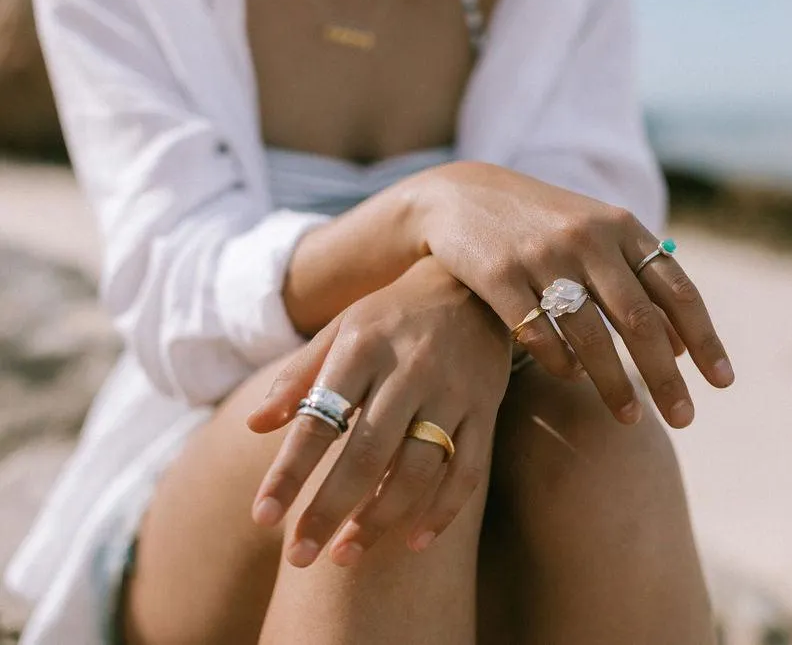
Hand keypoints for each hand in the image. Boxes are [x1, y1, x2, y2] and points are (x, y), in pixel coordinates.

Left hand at [246, 257, 510, 566]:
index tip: (262, 518)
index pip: (318, 419)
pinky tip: (414, 542)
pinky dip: (443, 511)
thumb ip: (299, 376)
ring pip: (417, 468)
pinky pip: (468, 470)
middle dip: (329, 510)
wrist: (472, 284)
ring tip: (346, 555)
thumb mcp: (341, 329)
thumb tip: (255, 425)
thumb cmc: (392, 314)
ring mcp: (452, 391)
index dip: (289, 473)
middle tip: (299, 557)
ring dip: (380, 518)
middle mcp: (409, 369)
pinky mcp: (485, 408)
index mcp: (363, 346)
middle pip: (366, 453)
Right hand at [411, 161, 733, 428]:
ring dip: (615, 383)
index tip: (722, 383)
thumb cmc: (544, 225)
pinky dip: (561, 363)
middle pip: (639, 319)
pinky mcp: (498, 275)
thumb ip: (639, 281)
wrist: (461, 195)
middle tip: (685, 420)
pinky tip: (573, 380)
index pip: (676, 290)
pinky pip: (537, 334)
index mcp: (622, 228)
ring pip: (590, 334)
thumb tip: (680, 347)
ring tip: (631, 419)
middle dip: (665, 376)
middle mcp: (588, 238)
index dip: (703, 338)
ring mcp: (541, 256)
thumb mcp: (598, 236)